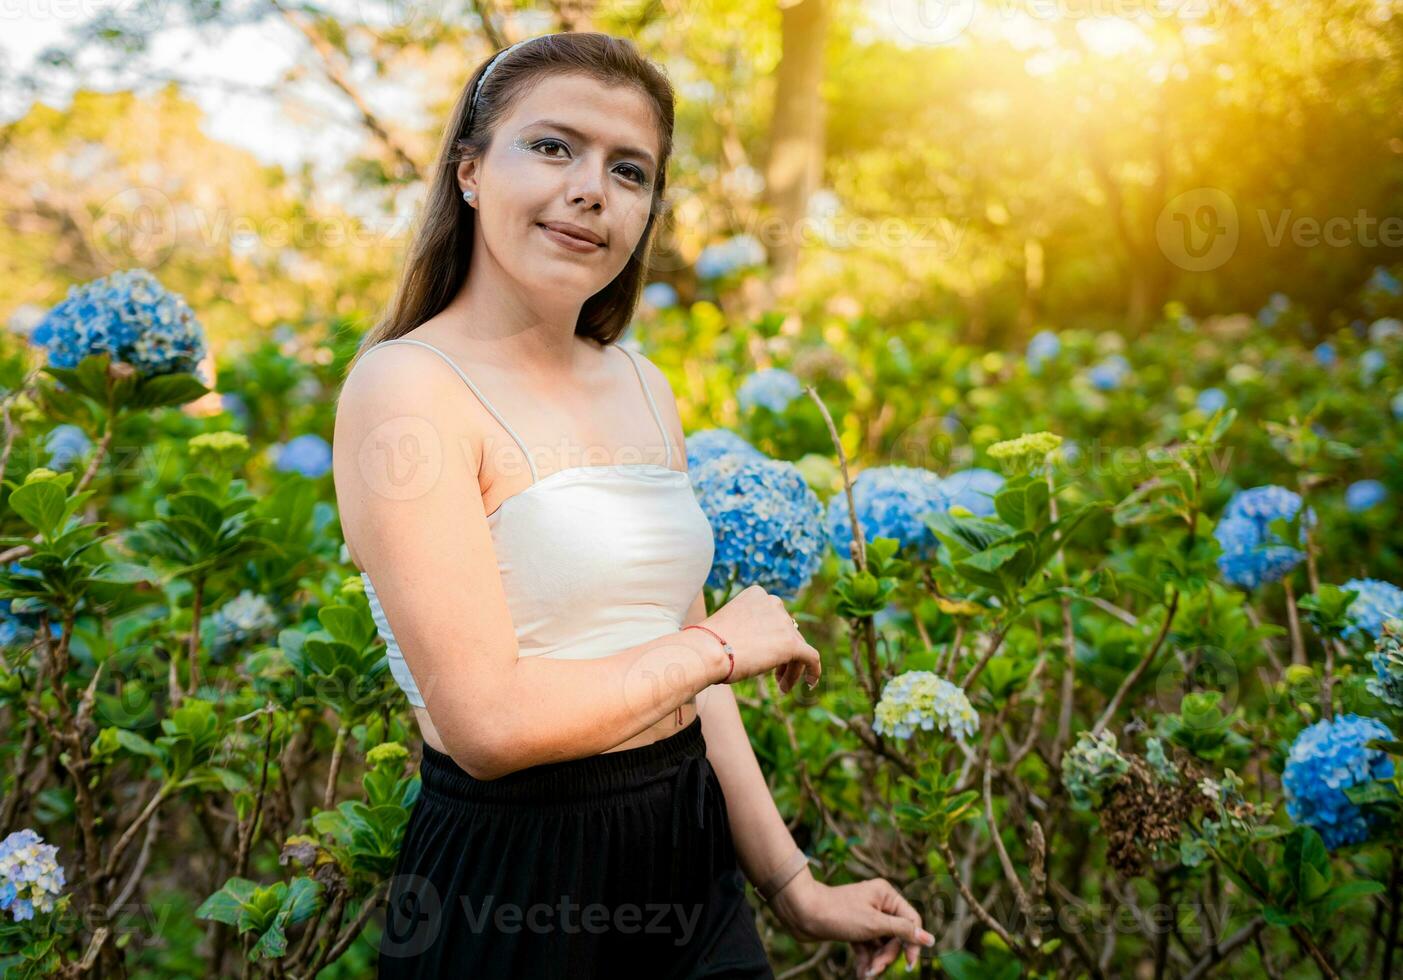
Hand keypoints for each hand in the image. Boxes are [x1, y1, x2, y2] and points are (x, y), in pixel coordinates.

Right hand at [700, 585, 820, 691]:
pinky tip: (810, 684)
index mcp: (757, 595)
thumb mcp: (728, 626)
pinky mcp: (791, 643)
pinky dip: (813, 671)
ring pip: (798, 648)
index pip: (775, 618)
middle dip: (784, 656)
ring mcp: (784, 622)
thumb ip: (748, 629)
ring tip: (782, 687)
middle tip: (776, 678)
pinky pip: (811, 657)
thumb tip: (758, 647)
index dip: (774, 638)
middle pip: (788, 633)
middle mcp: (773, 603)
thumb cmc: (707, 644)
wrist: (707, 651)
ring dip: (792, 669)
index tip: (765, 656)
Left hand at [768, 870, 934, 976]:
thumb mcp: (874, 924)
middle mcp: (878, 903)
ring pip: (881, 944)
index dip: (912, 943)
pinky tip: (861, 973)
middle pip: (896, 936)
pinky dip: (865, 959)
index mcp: (886, 894)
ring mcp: (866, 916)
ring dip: (876, 961)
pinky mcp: (854, 928)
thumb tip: (930, 939)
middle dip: (887, 955)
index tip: (908, 964)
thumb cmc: (838, 914)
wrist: (802, 914)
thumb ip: (903, 931)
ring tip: (866, 974)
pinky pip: (867, 946)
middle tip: (876, 969)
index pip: (911, 921)